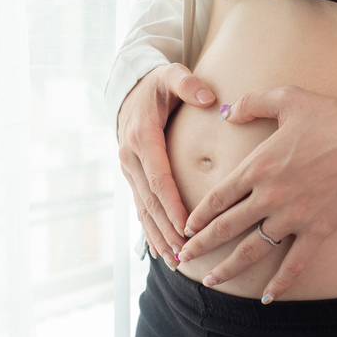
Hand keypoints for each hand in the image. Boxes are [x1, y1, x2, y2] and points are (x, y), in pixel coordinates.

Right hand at [117, 63, 215, 260]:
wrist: (129, 88)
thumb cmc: (158, 84)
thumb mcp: (171, 75)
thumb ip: (188, 84)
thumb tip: (208, 97)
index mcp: (142, 137)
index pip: (159, 177)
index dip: (172, 204)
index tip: (188, 226)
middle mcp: (131, 156)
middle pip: (150, 200)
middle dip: (167, 229)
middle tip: (186, 253)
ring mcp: (128, 168)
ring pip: (143, 208)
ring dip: (158, 235)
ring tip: (176, 260)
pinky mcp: (132, 175)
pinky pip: (140, 206)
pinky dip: (150, 229)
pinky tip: (162, 251)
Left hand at [177, 86, 336, 302]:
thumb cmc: (332, 116)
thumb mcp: (287, 98)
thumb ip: (252, 104)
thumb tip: (225, 112)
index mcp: (257, 166)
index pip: (218, 197)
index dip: (198, 216)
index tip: (184, 228)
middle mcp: (269, 196)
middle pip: (226, 227)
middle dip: (201, 245)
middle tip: (183, 258)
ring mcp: (293, 216)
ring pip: (252, 250)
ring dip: (229, 268)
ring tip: (211, 281)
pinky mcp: (318, 230)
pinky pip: (295, 263)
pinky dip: (280, 283)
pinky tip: (267, 298)